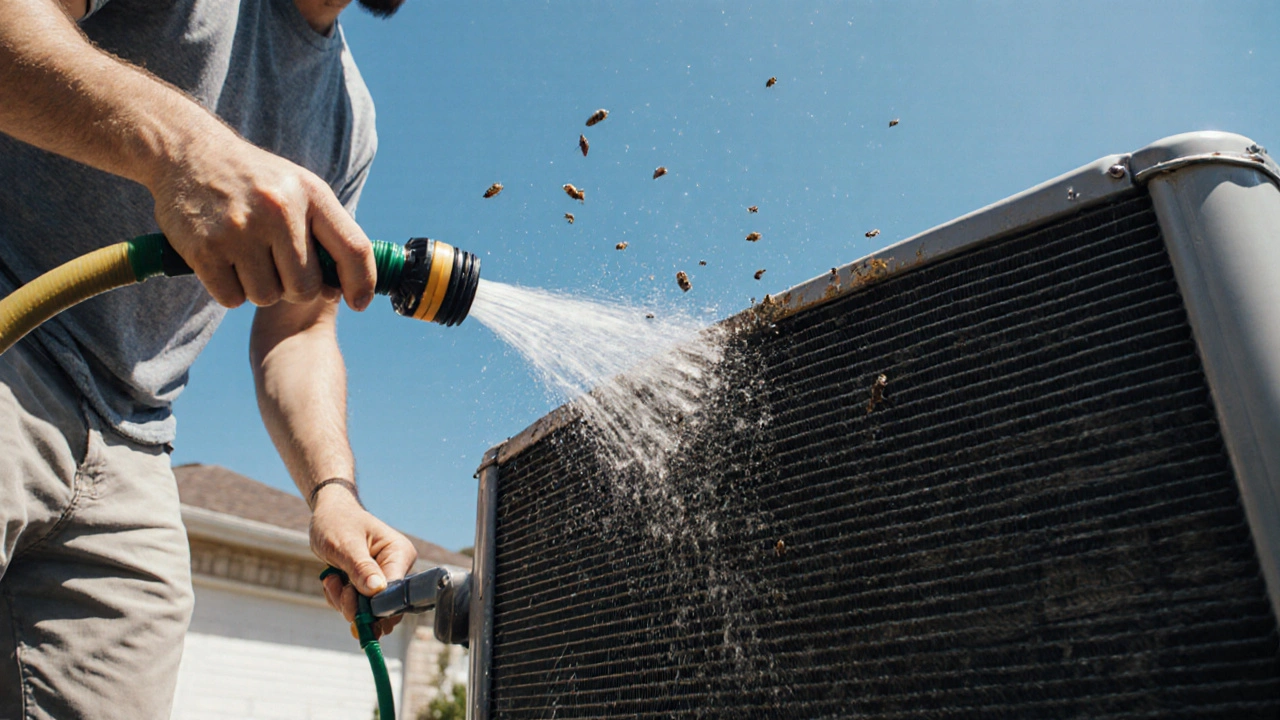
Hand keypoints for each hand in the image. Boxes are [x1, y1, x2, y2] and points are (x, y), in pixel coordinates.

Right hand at [149, 130, 375, 310]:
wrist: (187, 151)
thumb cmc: (254, 180)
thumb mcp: (298, 188)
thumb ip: (326, 232)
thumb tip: (340, 289)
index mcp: (311, 194)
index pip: (354, 249)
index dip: (362, 283)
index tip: (359, 303)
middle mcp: (279, 210)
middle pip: (305, 287)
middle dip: (293, 288)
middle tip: (276, 266)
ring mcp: (240, 230)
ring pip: (267, 296)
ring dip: (258, 288)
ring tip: (246, 256)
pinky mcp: (205, 248)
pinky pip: (232, 299)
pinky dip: (229, 290)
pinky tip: (224, 261)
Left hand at [310, 484, 417, 638]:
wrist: (327, 515)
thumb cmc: (337, 522)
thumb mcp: (345, 544)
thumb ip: (360, 567)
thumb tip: (377, 590)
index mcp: (399, 554)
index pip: (394, 591)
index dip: (375, 606)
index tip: (355, 612)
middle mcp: (396, 568)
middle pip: (384, 606)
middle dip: (356, 605)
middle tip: (337, 589)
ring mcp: (382, 578)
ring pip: (366, 609)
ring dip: (343, 600)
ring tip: (331, 578)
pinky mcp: (368, 585)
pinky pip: (356, 605)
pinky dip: (340, 598)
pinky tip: (333, 579)